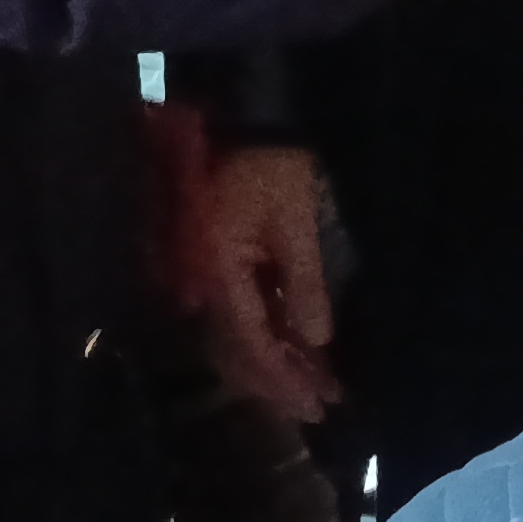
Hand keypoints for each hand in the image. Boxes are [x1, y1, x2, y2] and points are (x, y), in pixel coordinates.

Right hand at [196, 143, 339, 422]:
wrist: (243, 117)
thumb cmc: (272, 163)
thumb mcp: (296, 221)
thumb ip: (303, 284)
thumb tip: (315, 342)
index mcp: (215, 269)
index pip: (247, 341)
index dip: (281, 378)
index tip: (316, 404)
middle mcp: (200, 280)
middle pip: (236, 348)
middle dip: (279, 380)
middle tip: (322, 404)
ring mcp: (203, 274)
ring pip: (237, 335)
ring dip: (276, 361)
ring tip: (320, 384)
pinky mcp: (214, 265)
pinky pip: (239, 312)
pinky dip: (268, 333)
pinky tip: (298, 349)